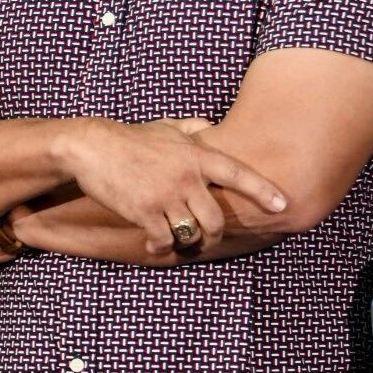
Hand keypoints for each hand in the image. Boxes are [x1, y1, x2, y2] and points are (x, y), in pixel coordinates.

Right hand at [58, 116, 286, 255]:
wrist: (90, 146)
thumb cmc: (129, 137)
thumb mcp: (165, 127)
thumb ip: (192, 128)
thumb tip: (211, 126)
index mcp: (194, 155)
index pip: (237, 174)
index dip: (263, 190)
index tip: (282, 205)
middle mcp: (185, 177)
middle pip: (215, 219)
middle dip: (213, 234)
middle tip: (206, 238)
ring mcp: (164, 196)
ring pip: (191, 233)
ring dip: (186, 241)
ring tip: (177, 240)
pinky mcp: (143, 211)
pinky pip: (164, 240)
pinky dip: (161, 246)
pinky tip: (154, 242)